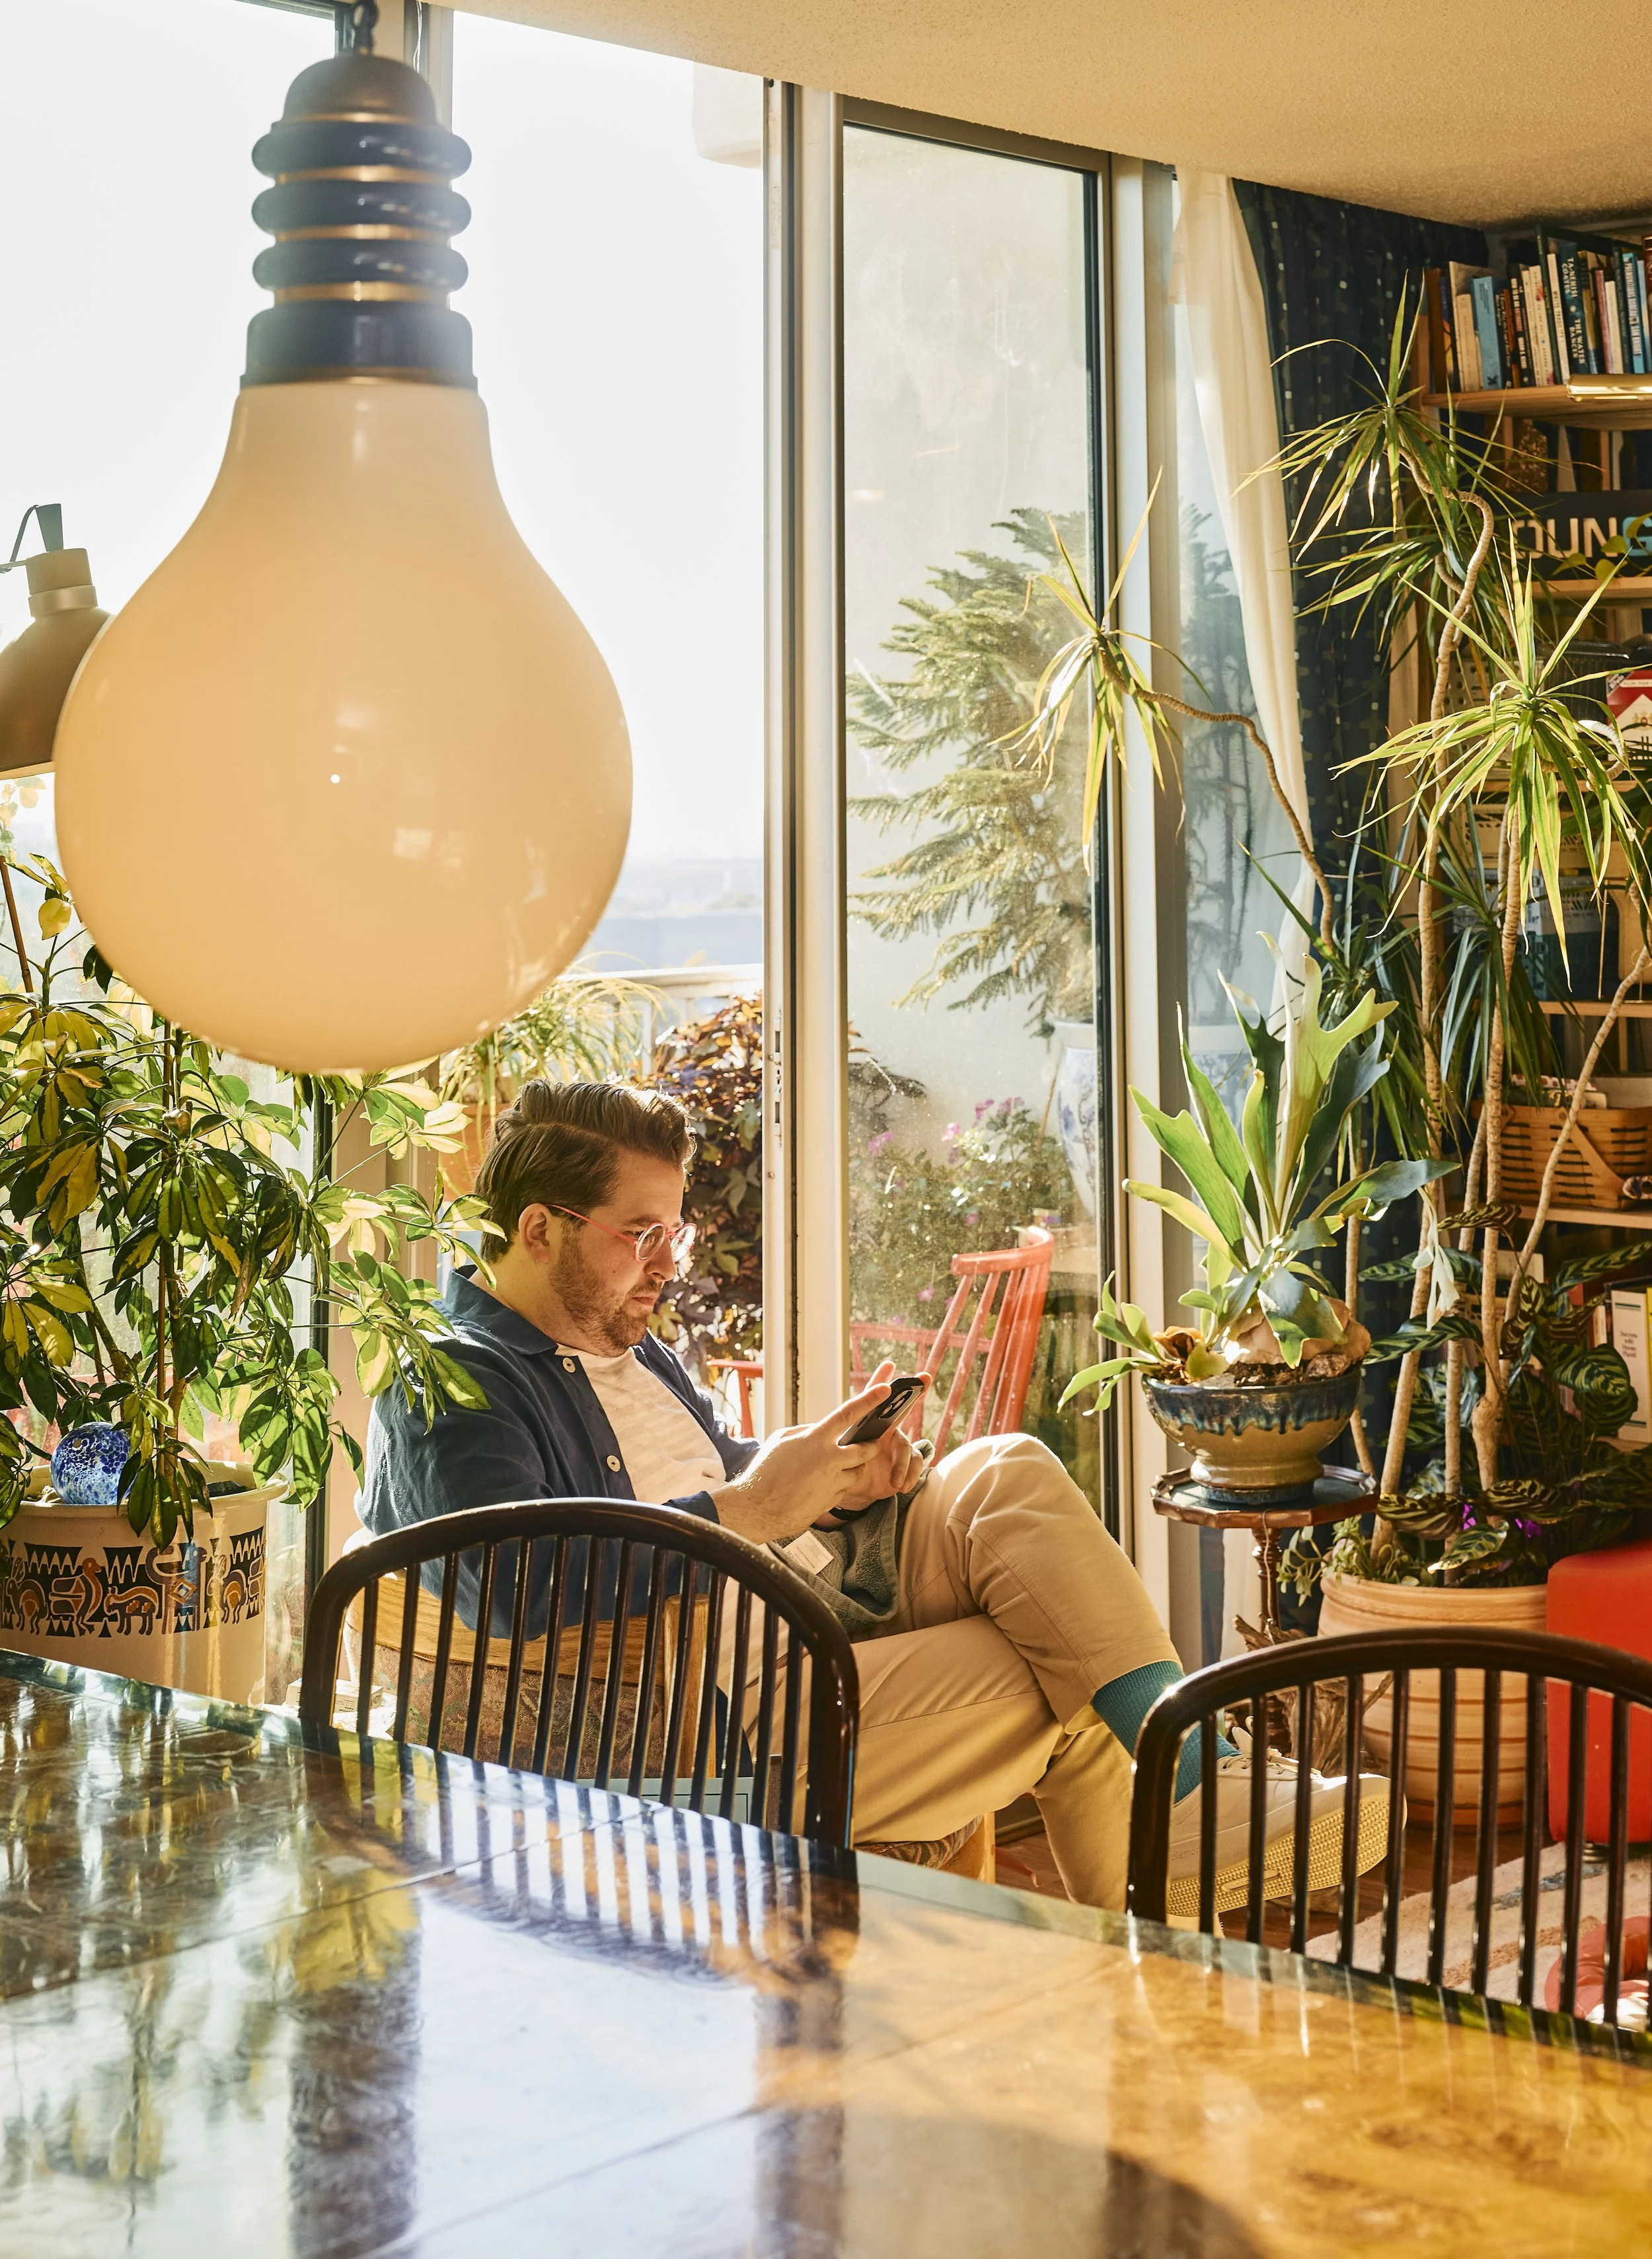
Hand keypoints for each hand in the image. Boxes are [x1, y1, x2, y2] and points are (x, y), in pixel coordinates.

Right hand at [708, 1365, 926, 1545]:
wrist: (757, 1509)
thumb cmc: (765, 1471)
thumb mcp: (782, 1440)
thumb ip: (806, 1432)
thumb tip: (821, 1431)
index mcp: (815, 1439)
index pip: (848, 1413)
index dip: (869, 1399)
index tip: (885, 1389)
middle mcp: (829, 1459)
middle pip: (866, 1448)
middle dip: (869, 1445)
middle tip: (864, 1444)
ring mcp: (833, 1481)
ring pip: (859, 1471)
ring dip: (854, 1467)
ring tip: (834, 1467)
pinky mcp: (833, 1500)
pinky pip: (846, 1488)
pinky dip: (840, 1484)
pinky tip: (821, 1485)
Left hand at [817, 1360, 926, 1521]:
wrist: (847, 1490)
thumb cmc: (835, 1466)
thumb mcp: (828, 1456)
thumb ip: (819, 1443)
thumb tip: (803, 1433)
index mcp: (864, 1424)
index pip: (870, 1399)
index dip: (878, 1380)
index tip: (888, 1365)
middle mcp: (884, 1429)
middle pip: (900, 1409)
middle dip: (913, 1392)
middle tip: (925, 1377)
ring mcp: (895, 1444)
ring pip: (906, 1446)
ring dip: (902, 1463)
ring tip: (896, 1481)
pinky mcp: (904, 1462)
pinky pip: (914, 1463)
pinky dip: (908, 1475)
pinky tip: (900, 1486)